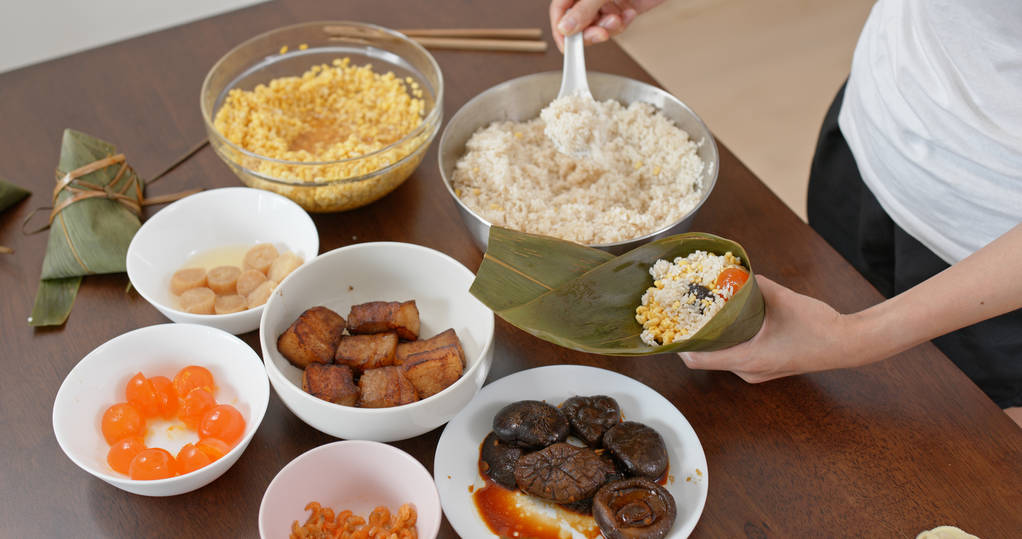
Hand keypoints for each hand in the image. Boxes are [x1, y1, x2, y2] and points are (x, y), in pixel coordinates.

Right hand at [549, 0, 666, 50]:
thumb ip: (583, 10)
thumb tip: (565, 29)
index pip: (560, 11)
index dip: (562, 30)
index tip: (568, 47)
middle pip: (579, 22)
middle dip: (590, 31)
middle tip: (600, 34)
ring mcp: (607, 1)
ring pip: (599, 26)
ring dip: (610, 28)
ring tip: (618, 19)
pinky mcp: (625, 7)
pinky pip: (618, 24)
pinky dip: (624, 23)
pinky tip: (630, 13)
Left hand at [678, 275, 867, 382]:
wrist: (848, 344)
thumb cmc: (817, 326)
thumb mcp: (783, 299)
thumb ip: (756, 285)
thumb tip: (737, 273)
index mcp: (746, 359)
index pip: (697, 360)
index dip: (678, 344)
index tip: (668, 327)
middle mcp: (748, 371)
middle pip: (707, 357)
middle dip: (695, 335)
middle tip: (685, 312)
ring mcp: (757, 373)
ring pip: (723, 356)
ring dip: (712, 338)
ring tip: (704, 314)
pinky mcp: (766, 368)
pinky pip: (737, 356)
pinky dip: (729, 341)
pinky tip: (729, 322)